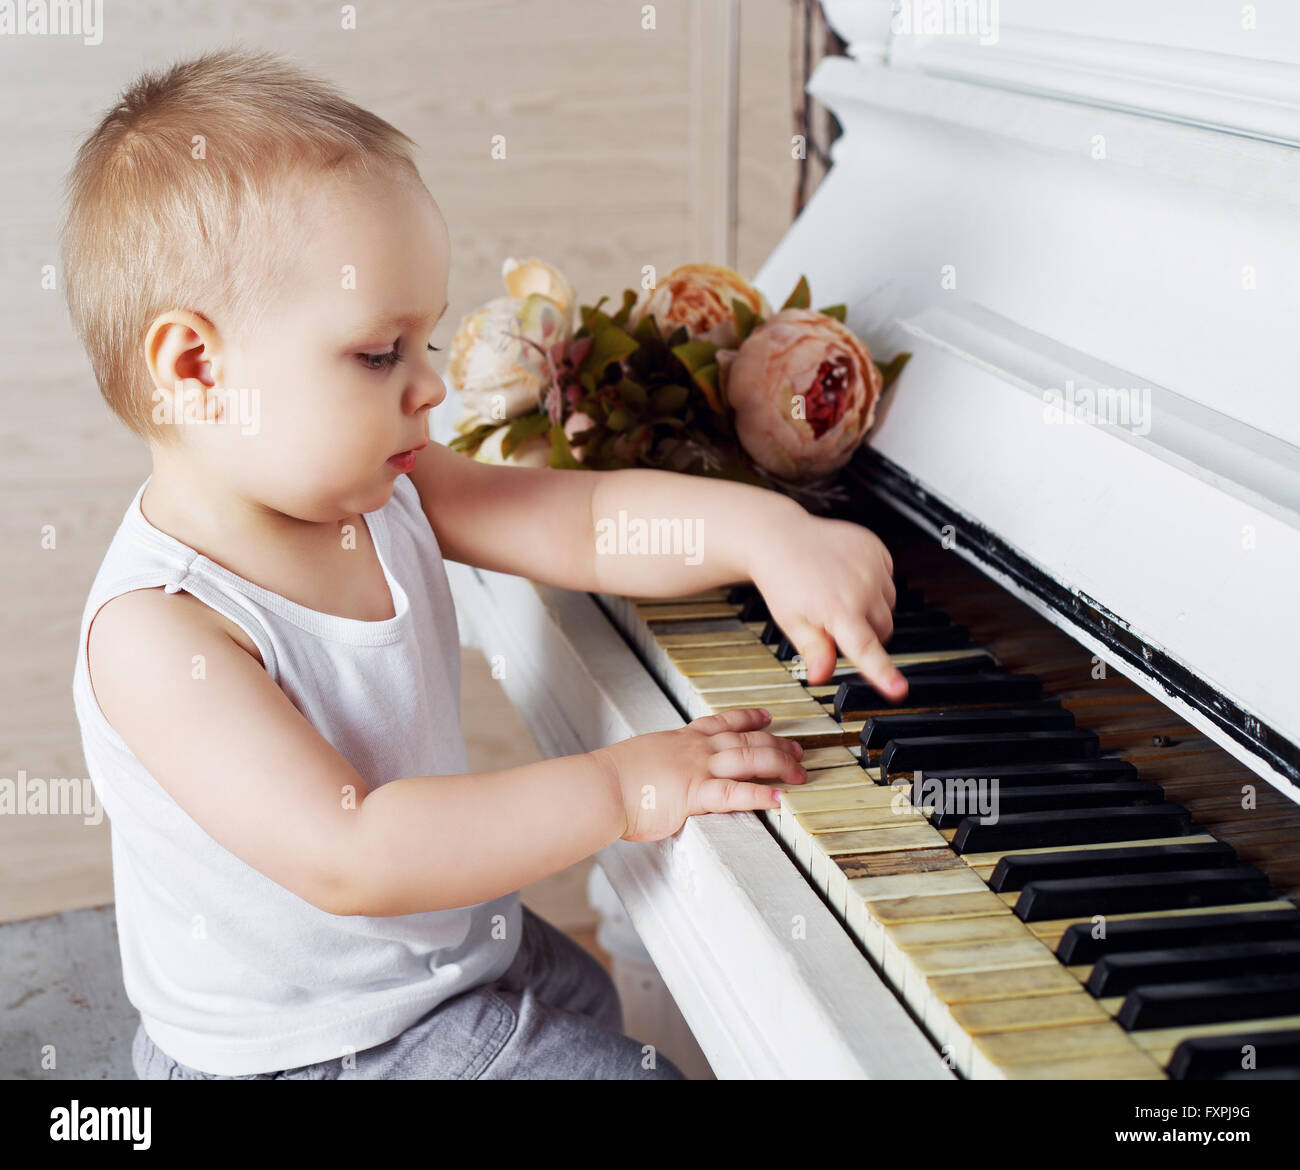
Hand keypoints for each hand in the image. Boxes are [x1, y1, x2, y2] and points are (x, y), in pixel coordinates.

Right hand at [593, 708, 805, 842]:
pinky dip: (760, 794)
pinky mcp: (695, 793)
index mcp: (680, 739)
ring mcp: (696, 769)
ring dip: (778, 764)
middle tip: (797, 750)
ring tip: (799, 772)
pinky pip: (735, 792)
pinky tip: (779, 798)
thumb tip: (660, 772)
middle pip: (745, 740)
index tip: (766, 717)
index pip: (722, 722)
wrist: (600, 787)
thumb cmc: (611, 779)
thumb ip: (660, 763)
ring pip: (748, 759)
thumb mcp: (641, 759)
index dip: (748, 718)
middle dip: (776, 744)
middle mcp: (694, 749)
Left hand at [749, 511, 906, 698]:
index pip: (865, 649)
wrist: (781, 538)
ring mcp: (872, 566)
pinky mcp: (877, 549)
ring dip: (873, 609)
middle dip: (867, 632)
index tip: (898, 690)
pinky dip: (875, 584)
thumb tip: (821, 676)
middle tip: (837, 621)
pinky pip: (889, 578)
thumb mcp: (792, 621)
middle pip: (884, 630)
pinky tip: (849, 577)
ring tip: (841, 595)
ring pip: (888, 605)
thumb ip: (814, 650)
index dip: (883, 673)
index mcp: (837, 609)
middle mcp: (860, 587)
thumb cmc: (784, 580)